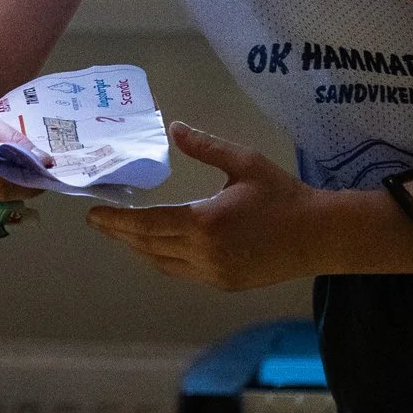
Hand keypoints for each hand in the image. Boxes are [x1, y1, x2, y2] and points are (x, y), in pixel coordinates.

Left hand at [87, 122, 330, 289]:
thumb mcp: (245, 162)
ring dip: (139, 249)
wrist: (319, 235)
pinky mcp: (223, 284)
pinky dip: (162, 259)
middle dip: (120, 234)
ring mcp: (212, 273)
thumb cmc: (283, 195)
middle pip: (148, 246)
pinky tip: (156, 247)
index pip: (147, 224)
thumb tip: (174, 128)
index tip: (94, 214)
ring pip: (162, 263)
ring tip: (122, 233)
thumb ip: (206, 147)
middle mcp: (203, 253)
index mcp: (205, 223)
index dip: (117, 220)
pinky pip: (181, 272)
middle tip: (99, 222)